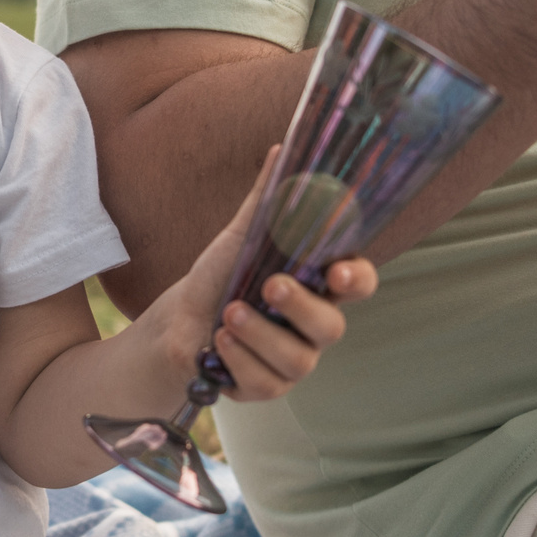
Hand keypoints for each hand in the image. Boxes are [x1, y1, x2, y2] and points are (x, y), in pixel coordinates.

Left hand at [143, 148, 379, 403]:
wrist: (179, 319)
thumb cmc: (221, 275)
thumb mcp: (242, 236)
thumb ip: (266, 200)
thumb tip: (281, 149)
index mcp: (319, 286)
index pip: (357, 283)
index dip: (357, 280)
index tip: (338, 272)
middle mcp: (314, 325)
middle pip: (332, 327)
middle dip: (302, 307)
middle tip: (271, 286)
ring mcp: (294, 360)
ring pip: (298, 360)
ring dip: (261, 336)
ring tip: (228, 315)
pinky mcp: (268, 387)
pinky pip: (267, 383)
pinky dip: (239, 359)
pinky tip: (219, 342)